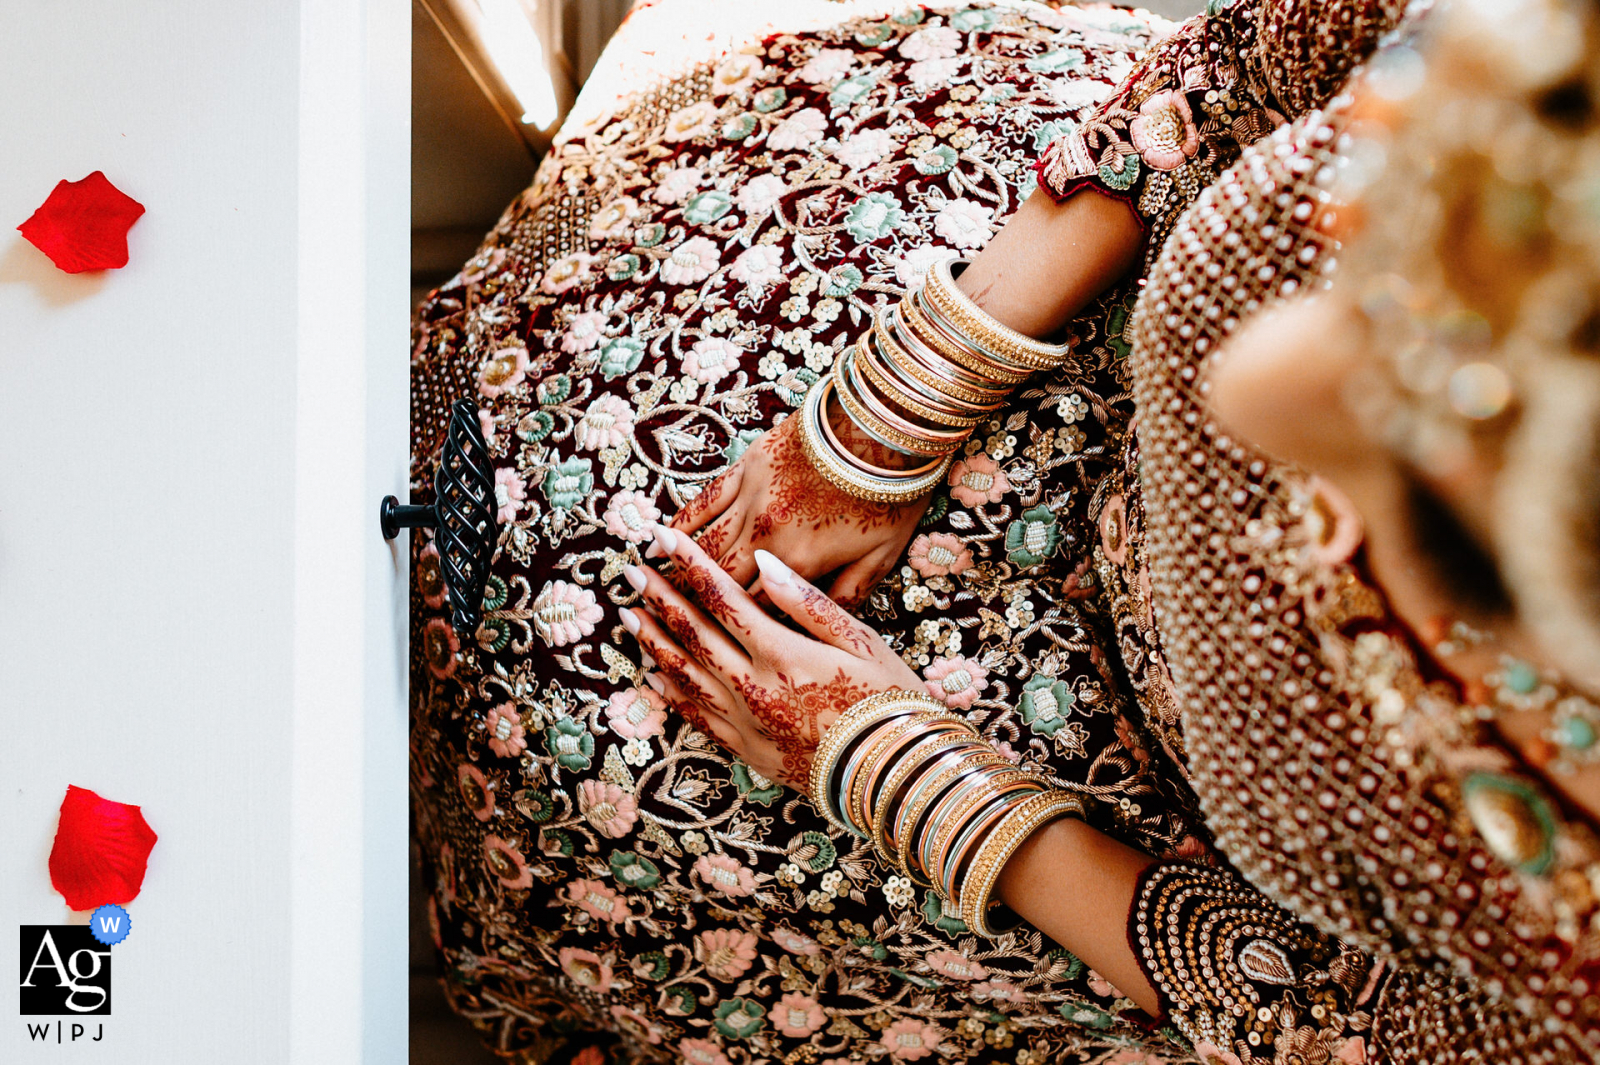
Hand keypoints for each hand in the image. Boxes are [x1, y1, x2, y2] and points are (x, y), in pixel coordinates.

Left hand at [621, 524, 922, 789]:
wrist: (896, 773)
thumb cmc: (888, 699)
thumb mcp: (859, 640)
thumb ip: (806, 602)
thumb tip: (763, 563)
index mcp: (781, 653)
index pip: (722, 599)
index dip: (689, 566)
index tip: (662, 540)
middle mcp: (753, 687)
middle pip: (694, 634)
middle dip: (660, 598)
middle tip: (631, 571)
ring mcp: (745, 722)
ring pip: (685, 675)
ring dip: (655, 642)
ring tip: (630, 617)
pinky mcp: (747, 750)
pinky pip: (698, 718)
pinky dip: (673, 693)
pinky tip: (656, 676)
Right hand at [664, 404, 931, 607]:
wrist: (880, 428)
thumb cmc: (889, 493)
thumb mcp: (881, 557)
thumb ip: (847, 596)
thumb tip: (821, 625)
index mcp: (798, 565)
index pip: (755, 610)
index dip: (731, 629)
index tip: (708, 643)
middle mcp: (765, 538)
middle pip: (718, 581)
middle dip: (690, 605)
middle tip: (663, 622)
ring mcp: (750, 502)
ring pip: (702, 545)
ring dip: (676, 569)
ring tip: (652, 588)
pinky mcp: (744, 470)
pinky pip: (703, 501)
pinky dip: (680, 522)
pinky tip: (660, 538)